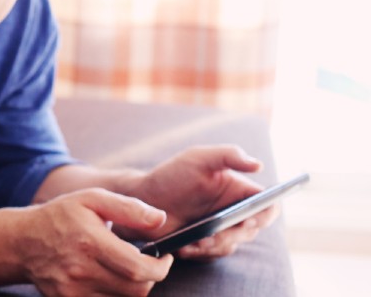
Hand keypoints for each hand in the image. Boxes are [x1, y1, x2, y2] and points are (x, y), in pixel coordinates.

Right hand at [14, 188, 172, 295]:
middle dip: (150, 277)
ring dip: (133, 286)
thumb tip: (160, 219)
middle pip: (136, 290)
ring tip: (126, 268)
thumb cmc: (61, 216)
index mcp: (90, 241)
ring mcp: (73, 290)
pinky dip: (115, 294)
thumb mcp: (92, 200)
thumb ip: (128, 208)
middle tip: (148, 263)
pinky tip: (109, 277)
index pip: (139, 268)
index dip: (161, 267)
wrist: (22, 241)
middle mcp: (81, 269)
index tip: (165, 258)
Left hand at [127, 145, 276, 259]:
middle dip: (233, 234)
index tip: (250, 218)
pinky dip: (199, 252)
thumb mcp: (198, 157)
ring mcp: (219, 230)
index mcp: (238, 191)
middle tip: (214, 233)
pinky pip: (210, 255)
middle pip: (250, 230)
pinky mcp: (203, 244)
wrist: (142, 197)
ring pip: (230, 245)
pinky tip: (183, 246)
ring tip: (194, 241)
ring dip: (214, 245)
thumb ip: (228, 155)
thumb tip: (259, 164)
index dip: (264, 215)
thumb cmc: (171, 174)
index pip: (267, 207)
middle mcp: (233, 212)